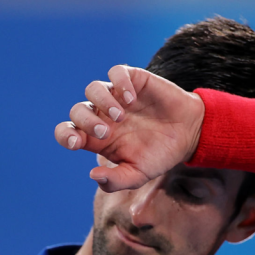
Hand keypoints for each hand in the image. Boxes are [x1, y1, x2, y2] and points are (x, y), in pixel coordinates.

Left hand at [54, 66, 205, 191]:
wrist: (189, 135)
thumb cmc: (159, 156)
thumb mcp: (138, 175)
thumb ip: (115, 181)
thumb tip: (93, 175)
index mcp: (97, 138)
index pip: (68, 132)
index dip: (65, 135)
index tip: (76, 143)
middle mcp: (103, 115)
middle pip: (77, 110)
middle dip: (86, 121)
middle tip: (105, 132)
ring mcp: (117, 96)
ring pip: (93, 89)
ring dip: (102, 102)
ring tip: (120, 116)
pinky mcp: (134, 81)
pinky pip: (116, 73)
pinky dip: (120, 83)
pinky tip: (132, 98)